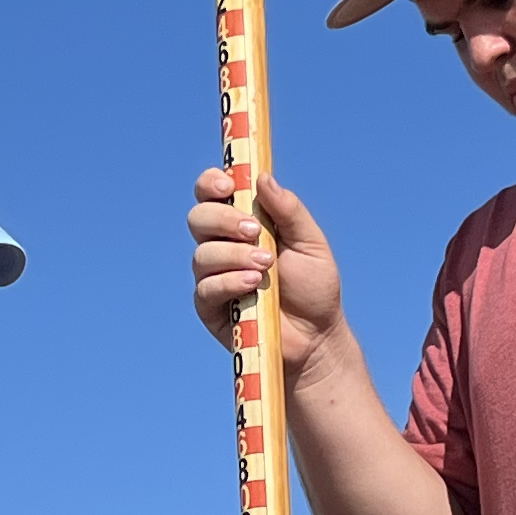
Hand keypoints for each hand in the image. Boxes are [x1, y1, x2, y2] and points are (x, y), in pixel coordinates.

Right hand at [188, 168, 344, 379]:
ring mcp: (213, 276)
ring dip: (234, 255)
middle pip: (199, 217)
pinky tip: (253, 285)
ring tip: (266, 267)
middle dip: (223, 220)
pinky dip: (229, 282)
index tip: (229, 186)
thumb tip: (263, 178)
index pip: (213, 192)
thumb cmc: (314, 288)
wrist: (317, 336)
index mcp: (243, 222)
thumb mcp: (310, 242)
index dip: (213, 182)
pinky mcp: (210, 306)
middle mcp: (222, 245)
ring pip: (202, 254)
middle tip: (254, 231)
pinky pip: (206, 287)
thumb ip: (289, 210)